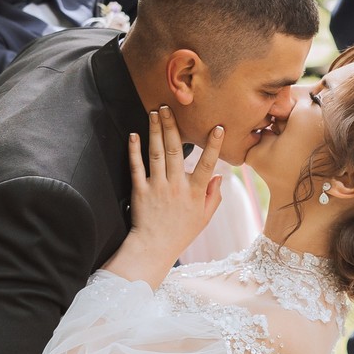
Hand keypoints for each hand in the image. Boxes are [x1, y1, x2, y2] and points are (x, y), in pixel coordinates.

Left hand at [124, 107, 224, 265]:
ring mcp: (157, 187)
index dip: (213, 146)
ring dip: (156, 131)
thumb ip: (213, 196)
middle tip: (169, 106)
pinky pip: (137, 167)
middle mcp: (177, 186)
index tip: (217, 127)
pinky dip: (135, 150)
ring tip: (155, 112)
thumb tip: (219, 177)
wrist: (154, 248)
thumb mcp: (204, 218)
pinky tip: (134, 135)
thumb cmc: (181, 233)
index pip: (207, 164)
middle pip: (175, 150)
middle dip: (173, 126)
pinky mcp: (140, 191)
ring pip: (157, 154)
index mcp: (195, 192)